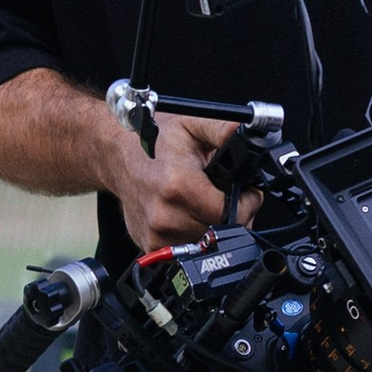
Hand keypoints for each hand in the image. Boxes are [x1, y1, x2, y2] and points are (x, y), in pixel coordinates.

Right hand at [106, 107, 235, 254]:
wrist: (116, 155)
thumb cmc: (152, 141)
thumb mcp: (192, 124)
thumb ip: (225, 131)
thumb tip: (255, 136)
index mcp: (177, 186)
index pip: (229, 213)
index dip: (245, 203)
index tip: (243, 193)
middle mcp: (164, 215)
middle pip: (220, 230)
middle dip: (231, 214)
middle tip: (220, 194)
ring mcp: (156, 234)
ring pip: (205, 241)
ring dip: (211, 224)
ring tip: (200, 200)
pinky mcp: (150, 245)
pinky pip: (187, 247)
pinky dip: (192, 232)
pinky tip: (184, 212)